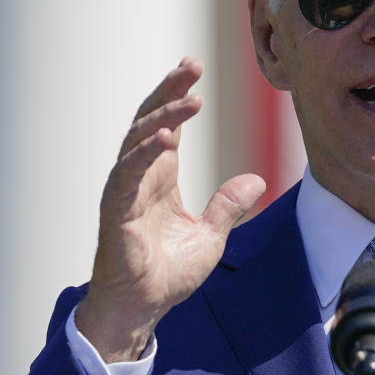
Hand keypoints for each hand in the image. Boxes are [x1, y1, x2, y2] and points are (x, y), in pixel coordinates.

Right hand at [75, 58, 264, 361]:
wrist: (142, 309)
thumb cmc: (168, 273)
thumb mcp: (211, 235)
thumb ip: (229, 205)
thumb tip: (257, 180)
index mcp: (159, 178)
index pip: (166, 125)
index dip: (177, 96)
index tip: (193, 70)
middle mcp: (140, 177)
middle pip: (151, 121)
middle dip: (170, 91)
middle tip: (191, 65)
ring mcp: (125, 191)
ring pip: (139, 139)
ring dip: (164, 115)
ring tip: (191, 98)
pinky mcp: (117, 210)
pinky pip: (128, 173)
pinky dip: (145, 153)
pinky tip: (166, 137)